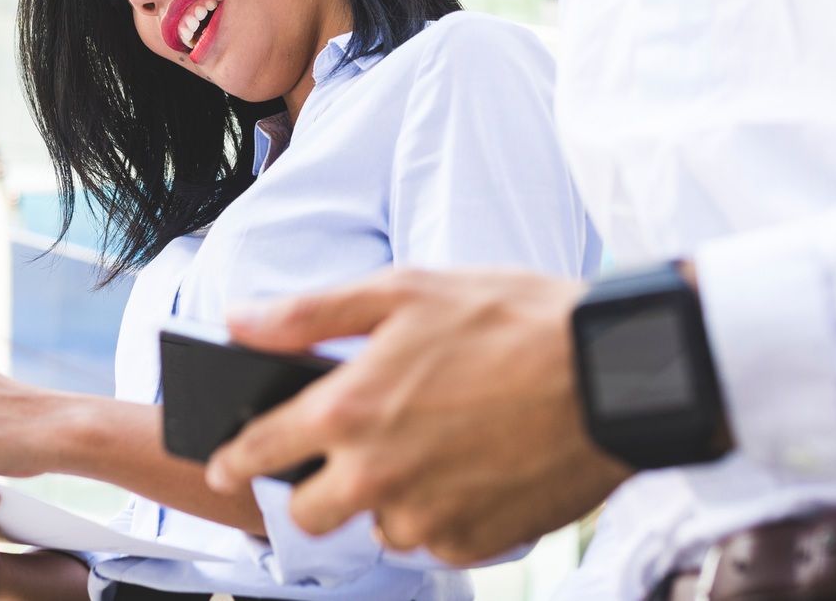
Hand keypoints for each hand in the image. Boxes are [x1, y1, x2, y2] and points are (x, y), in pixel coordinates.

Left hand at [203, 267, 631, 564]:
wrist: (612, 374)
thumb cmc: (512, 319)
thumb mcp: (405, 291)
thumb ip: (312, 314)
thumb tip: (239, 321)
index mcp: (352, 409)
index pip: (263, 450)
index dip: (234, 457)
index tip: (223, 464)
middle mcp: (380, 475)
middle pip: (310, 513)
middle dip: (312, 489)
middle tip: (343, 455)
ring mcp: (429, 516)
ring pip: (378, 527)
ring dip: (388, 498)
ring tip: (432, 443)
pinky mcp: (477, 542)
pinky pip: (435, 539)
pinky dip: (441, 511)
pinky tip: (471, 464)